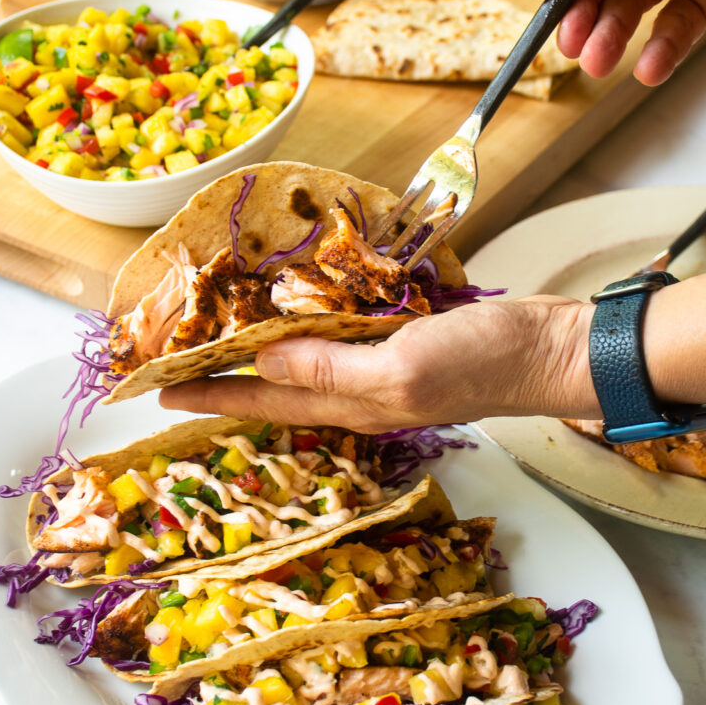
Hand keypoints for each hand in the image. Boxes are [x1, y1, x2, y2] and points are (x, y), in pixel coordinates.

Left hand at [159, 297, 595, 432]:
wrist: (547, 348)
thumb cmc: (482, 364)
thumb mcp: (402, 368)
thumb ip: (332, 367)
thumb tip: (265, 361)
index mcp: (351, 401)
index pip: (264, 401)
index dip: (210, 397)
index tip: (158, 392)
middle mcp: (357, 388)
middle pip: (276, 385)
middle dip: (223, 377)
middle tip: (177, 362)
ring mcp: (380, 364)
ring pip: (304, 357)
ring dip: (260, 347)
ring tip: (221, 331)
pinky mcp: (402, 337)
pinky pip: (340, 331)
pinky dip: (309, 319)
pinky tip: (298, 303)